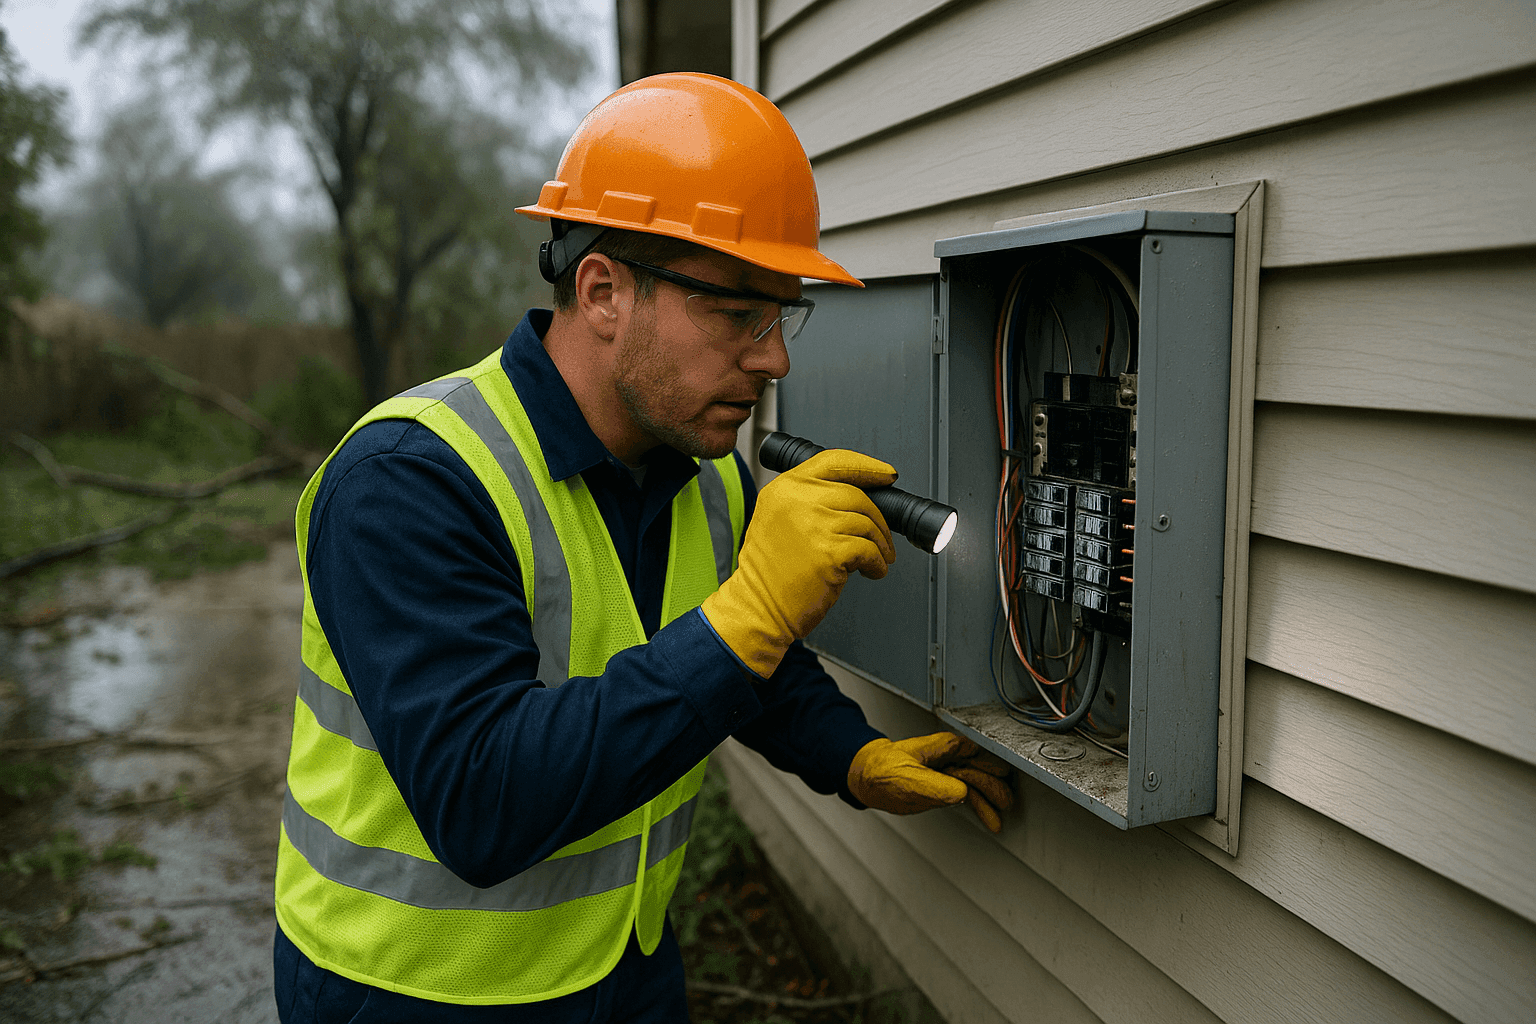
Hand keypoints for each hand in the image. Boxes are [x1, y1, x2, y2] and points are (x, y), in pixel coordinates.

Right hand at [701, 449, 896, 676]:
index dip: (867, 466)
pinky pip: (869, 549)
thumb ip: (809, 500)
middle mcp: (797, 499)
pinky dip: (877, 563)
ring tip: (876, 559)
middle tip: (882, 538)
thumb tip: (856, 498)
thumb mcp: (778, 519)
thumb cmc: (770, 572)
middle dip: (878, 519)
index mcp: (785, 488)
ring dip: (880, 544)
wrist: (758, 607)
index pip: (834, 461)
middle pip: (857, 494)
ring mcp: (814, 524)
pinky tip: (871, 571)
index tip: (886, 474)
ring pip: (866, 523)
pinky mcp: (829, 552)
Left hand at [847, 732, 1013, 832]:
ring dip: (991, 800)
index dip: (990, 767)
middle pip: (983, 769)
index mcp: (944, 746)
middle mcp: (951, 757)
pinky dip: (981, 808)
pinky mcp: (945, 788)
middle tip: (1005, 803)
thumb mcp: (906, 778)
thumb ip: (935, 785)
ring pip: (979, 785)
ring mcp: (949, 773)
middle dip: (996, 786)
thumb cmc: (882, 769)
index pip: (977, 754)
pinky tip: (991, 820)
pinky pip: (969, 796)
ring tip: (1000, 817)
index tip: (1001, 781)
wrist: (866, 779)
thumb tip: (964, 792)